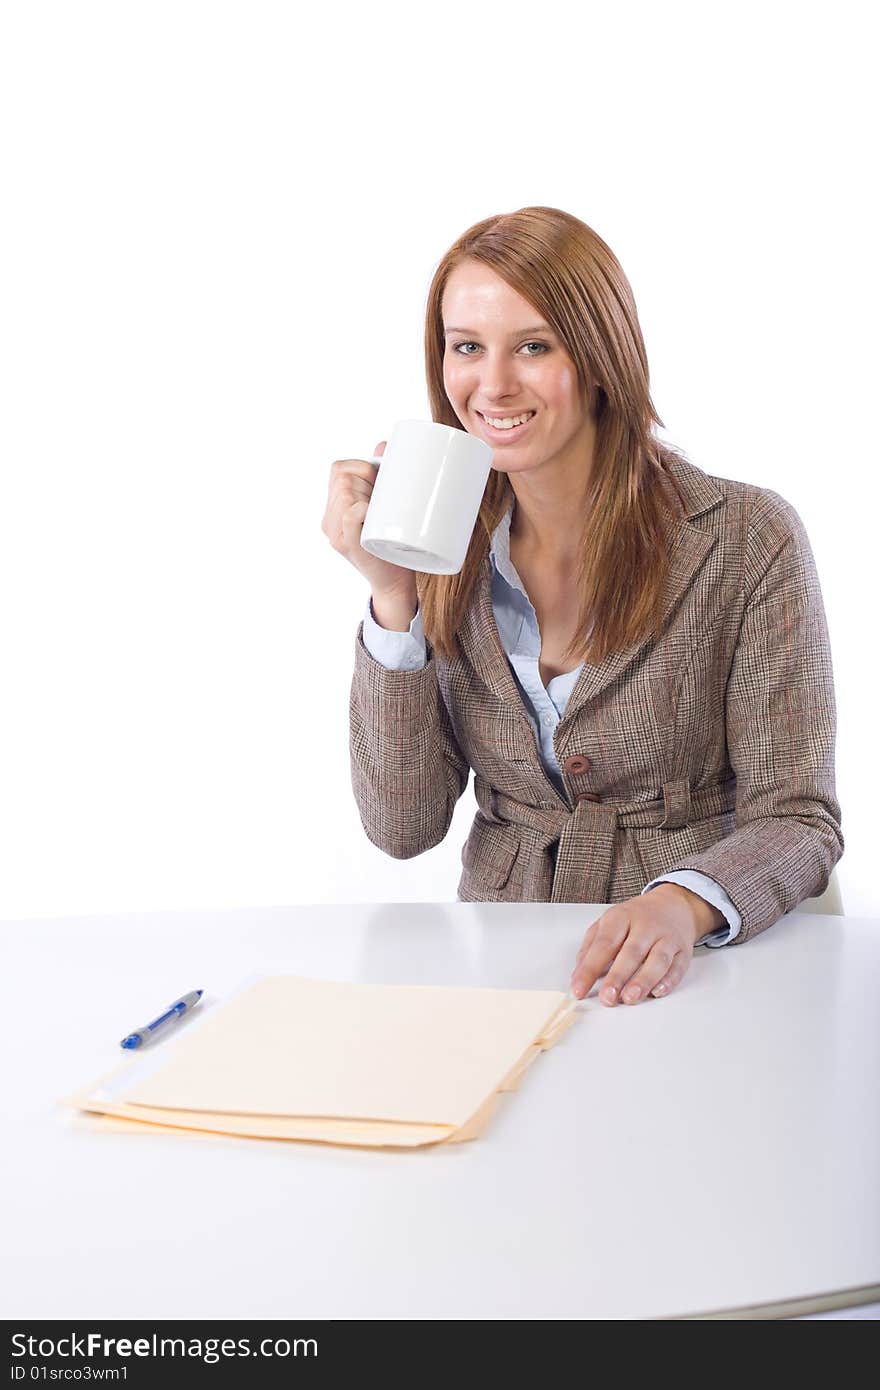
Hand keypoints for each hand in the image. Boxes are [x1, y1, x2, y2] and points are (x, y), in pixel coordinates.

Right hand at [321, 441, 417, 603]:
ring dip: (367, 490)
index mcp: (335, 508)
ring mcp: (336, 534)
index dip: (361, 466)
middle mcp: (329, 520)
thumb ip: (383, 478)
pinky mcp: (349, 546)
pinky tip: (370, 511)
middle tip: (386, 495)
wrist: (396, 583)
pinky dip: (359, 509)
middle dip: (368, 477)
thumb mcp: (386, 508)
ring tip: (382, 506)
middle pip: (342, 478)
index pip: (338, 470)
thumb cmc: (393, 544)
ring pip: (345, 492)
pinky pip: (348, 517)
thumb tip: (386, 444)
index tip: (381, 479)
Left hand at [569, 883, 722, 1004]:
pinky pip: (678, 967)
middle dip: (617, 977)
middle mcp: (646, 925)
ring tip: (629, 998)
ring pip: (657, 960)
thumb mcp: (608, 923)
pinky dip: (669, 981)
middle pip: (631, 952)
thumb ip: (590, 947)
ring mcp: (666, 937)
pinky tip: (657, 992)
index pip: (603, 944)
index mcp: (621, 916)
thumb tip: (578, 975)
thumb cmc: (635, 919)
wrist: (673, 905)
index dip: (589, 968)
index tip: (578, 989)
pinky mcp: (683, 951)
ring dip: (644, 981)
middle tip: (607, 997)